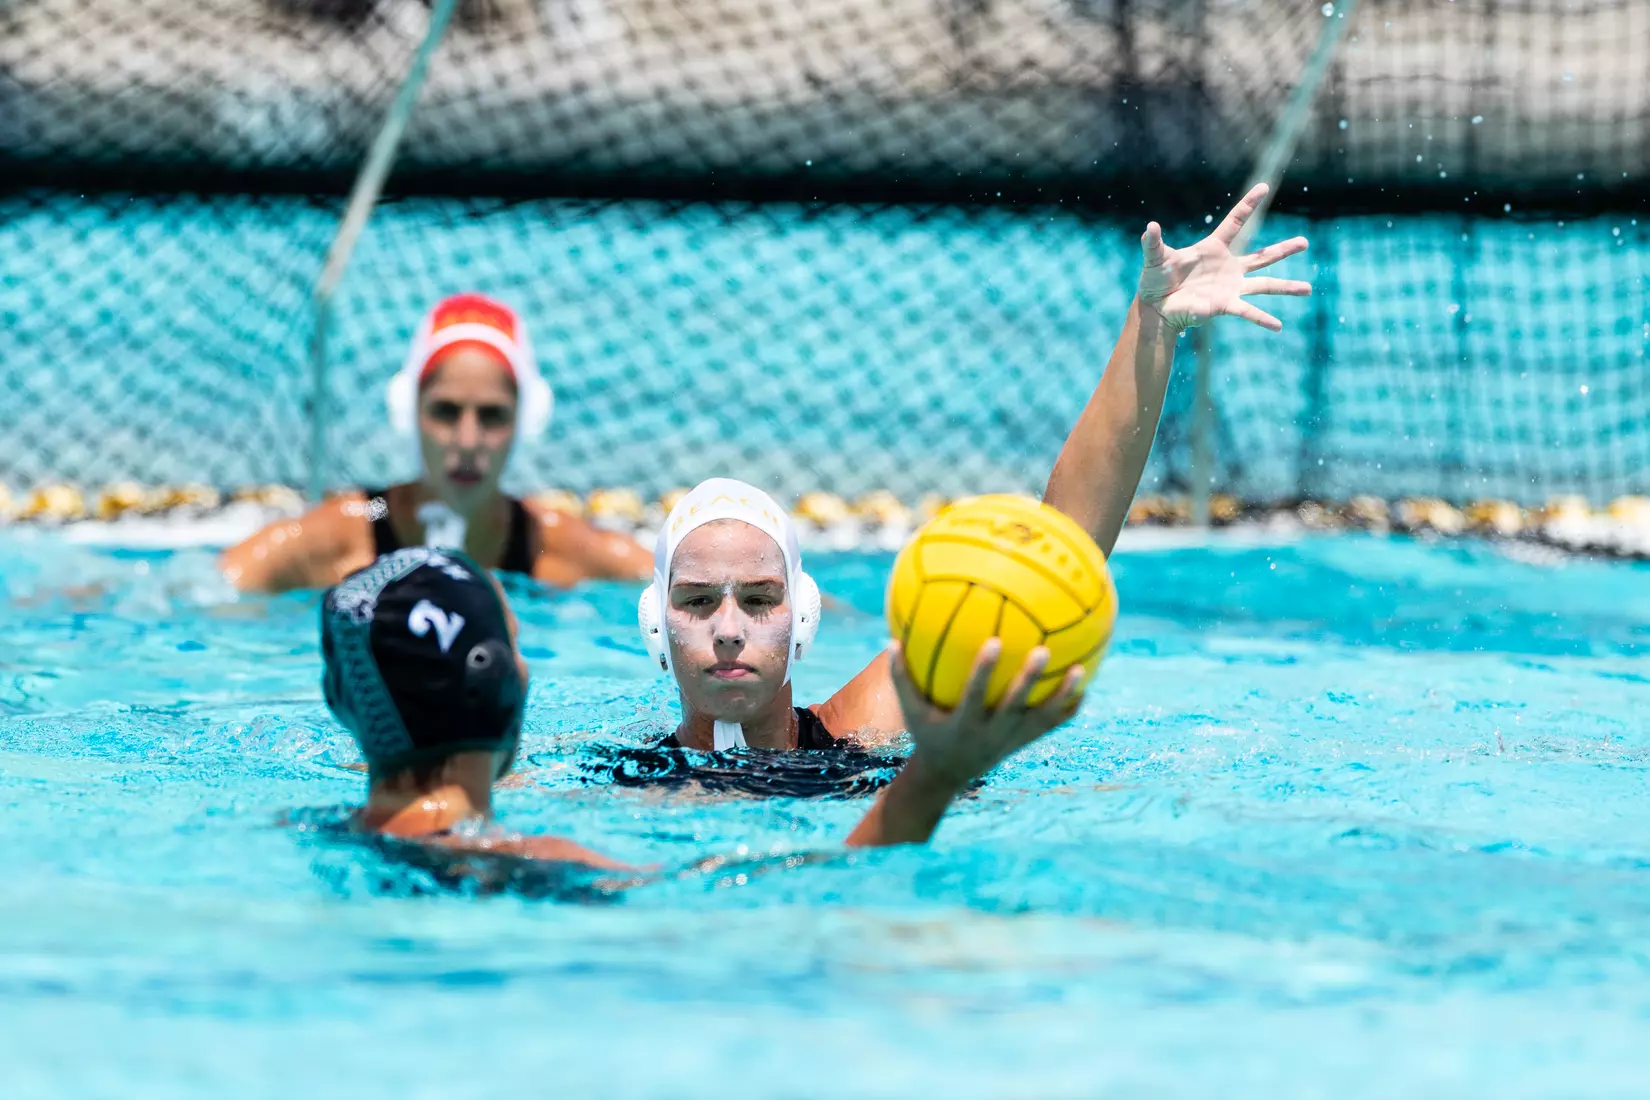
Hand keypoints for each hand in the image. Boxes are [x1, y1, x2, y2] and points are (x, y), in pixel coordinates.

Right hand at [888, 638, 1083, 792]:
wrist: (948, 774)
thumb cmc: (927, 734)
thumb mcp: (911, 712)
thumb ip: (901, 679)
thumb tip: (891, 640)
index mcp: (964, 724)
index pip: (975, 696)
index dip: (984, 671)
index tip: (994, 642)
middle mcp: (992, 733)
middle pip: (1015, 706)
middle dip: (1029, 680)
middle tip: (1043, 650)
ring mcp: (1012, 740)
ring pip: (1042, 718)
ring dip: (1063, 695)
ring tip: (1081, 669)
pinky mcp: (1025, 742)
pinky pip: (1052, 726)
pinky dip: (1069, 708)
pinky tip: (1085, 684)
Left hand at [1138, 183, 1311, 333]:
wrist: (1156, 307)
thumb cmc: (1155, 280)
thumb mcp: (1154, 257)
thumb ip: (1153, 242)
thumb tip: (1149, 227)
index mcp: (1213, 248)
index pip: (1235, 222)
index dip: (1249, 205)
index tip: (1264, 187)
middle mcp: (1228, 267)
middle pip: (1262, 256)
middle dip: (1284, 250)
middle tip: (1305, 242)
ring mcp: (1230, 287)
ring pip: (1264, 285)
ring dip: (1286, 287)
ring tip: (1308, 288)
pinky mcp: (1225, 305)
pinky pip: (1247, 311)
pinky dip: (1262, 319)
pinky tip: (1278, 326)